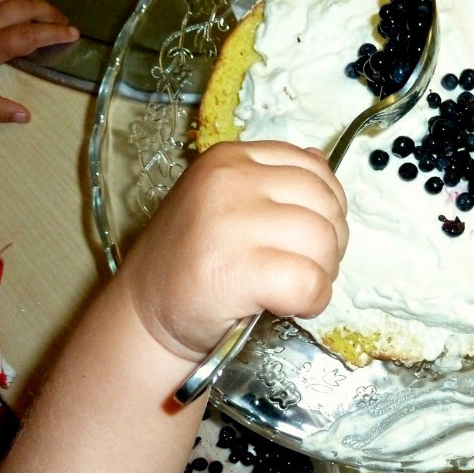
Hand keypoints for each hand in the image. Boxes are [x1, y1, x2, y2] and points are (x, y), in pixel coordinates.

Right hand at [119, 141, 348, 362]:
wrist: (144, 314)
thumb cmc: (191, 261)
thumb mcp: (226, 202)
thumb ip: (273, 181)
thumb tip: (322, 162)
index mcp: (230, 158)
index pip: (313, 170)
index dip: (326, 208)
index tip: (304, 237)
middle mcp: (230, 180)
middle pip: (325, 205)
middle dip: (329, 243)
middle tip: (302, 267)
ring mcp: (232, 222)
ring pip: (324, 242)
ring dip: (322, 273)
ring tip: (293, 286)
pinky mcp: (238, 270)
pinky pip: (310, 282)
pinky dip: (311, 301)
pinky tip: (289, 306)